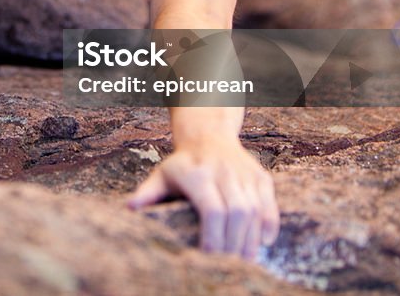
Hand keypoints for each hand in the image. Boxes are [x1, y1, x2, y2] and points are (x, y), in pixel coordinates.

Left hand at [127, 139, 278, 258]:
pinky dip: (269, 225)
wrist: (208, 136)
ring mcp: (245, 174)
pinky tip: (262, 242)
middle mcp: (224, 172)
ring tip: (244, 259)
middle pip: (237, 213)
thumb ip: (148, 193)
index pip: (212, 210)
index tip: (207, 256)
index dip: (213, 236)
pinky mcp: (260, 177)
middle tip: (229, 264)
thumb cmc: (182, 163)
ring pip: (255, 211)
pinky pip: (269, 204)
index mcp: (198, 174)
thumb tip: (130, 208)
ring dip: (251, 239)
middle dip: (234, 243)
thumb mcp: (161, 175)